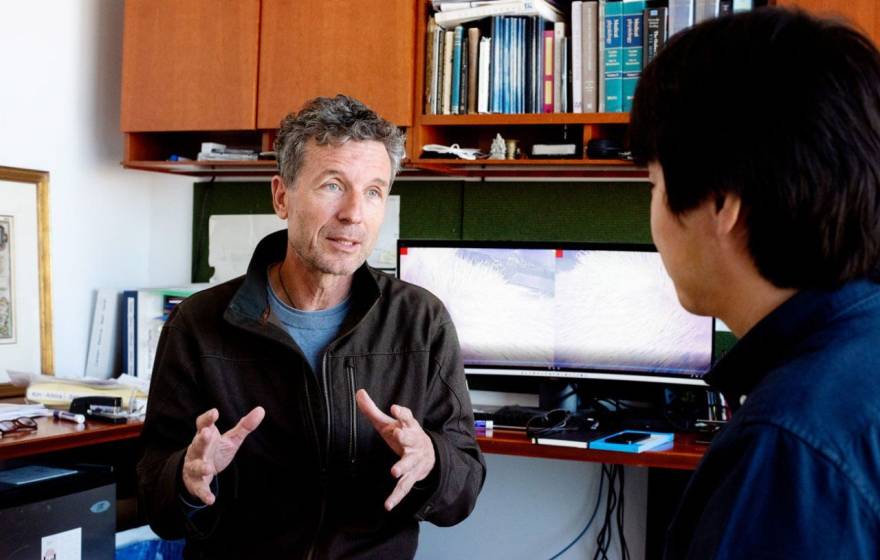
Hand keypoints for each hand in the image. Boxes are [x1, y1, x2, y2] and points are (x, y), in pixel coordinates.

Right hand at [182, 406, 264, 505]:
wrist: (197, 472)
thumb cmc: (215, 450)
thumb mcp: (231, 439)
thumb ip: (244, 426)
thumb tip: (261, 410)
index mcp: (204, 436)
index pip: (202, 424)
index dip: (207, 418)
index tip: (215, 412)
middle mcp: (197, 450)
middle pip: (198, 444)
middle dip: (201, 439)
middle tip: (206, 433)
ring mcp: (194, 466)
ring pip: (195, 466)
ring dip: (201, 467)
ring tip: (208, 468)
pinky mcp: (196, 482)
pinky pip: (199, 488)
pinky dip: (204, 494)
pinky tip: (211, 500)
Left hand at [356, 389, 435, 510]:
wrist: (429, 454)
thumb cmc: (404, 436)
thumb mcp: (390, 423)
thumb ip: (373, 410)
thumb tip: (358, 392)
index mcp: (410, 427)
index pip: (407, 417)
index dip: (401, 413)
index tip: (394, 409)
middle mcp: (414, 443)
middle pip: (410, 439)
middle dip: (405, 437)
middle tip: (398, 434)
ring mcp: (414, 461)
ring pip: (409, 464)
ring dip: (403, 467)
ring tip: (394, 472)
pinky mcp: (411, 476)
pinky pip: (404, 487)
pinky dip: (396, 497)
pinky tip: (388, 505)